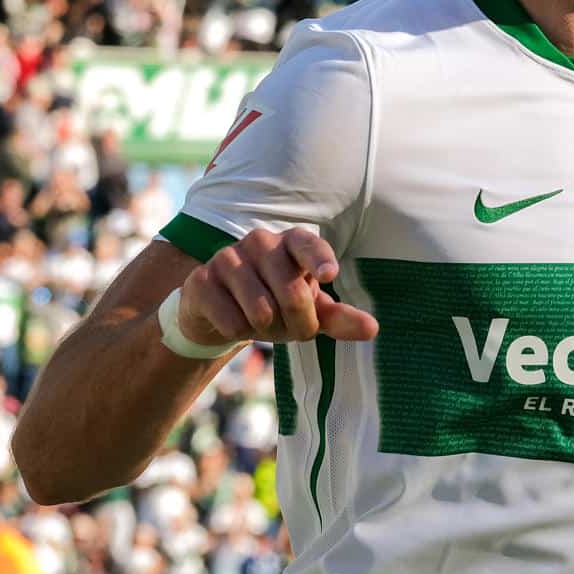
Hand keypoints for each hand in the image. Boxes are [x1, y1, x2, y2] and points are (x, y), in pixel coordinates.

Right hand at [177, 226, 378, 345]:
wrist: (218, 312)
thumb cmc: (274, 305)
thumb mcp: (309, 311)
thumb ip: (339, 317)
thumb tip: (373, 329)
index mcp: (292, 242)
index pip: (309, 244)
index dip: (319, 259)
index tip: (329, 275)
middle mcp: (261, 242)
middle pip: (291, 293)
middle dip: (300, 324)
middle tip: (296, 331)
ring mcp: (227, 257)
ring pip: (261, 311)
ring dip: (267, 330)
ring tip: (261, 321)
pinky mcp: (200, 280)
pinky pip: (231, 321)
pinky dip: (238, 331)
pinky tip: (231, 319)